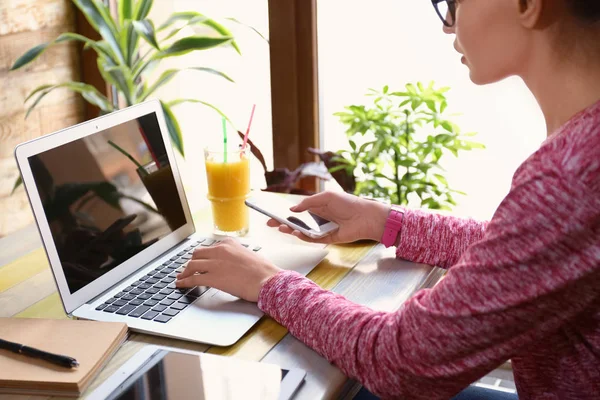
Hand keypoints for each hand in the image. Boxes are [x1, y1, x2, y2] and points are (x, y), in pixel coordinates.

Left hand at [175, 239, 281, 301]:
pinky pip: (193, 278)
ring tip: (181, 277)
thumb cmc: (263, 271)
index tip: (199, 260)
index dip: (203, 256)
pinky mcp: (212, 277)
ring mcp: (215, 263)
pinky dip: (184, 281)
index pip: (210, 247)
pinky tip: (181, 284)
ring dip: (185, 272)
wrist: (267, 280)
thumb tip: (229, 263)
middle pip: (197, 254)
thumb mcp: (248, 255)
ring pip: (192, 265)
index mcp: (229, 243)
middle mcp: (220, 250)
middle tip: (188, 268)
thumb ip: (235, 255)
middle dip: (192, 262)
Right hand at [267, 191, 389, 244]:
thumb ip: (308, 203)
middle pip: (297, 223)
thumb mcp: (326, 197)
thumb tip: (293, 209)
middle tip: (270, 224)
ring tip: (282, 228)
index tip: (272, 215)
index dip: (284, 213)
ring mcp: (322, 229)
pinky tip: (297, 233)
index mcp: (317, 207)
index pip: (297, 212)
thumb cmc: (348, 203)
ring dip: (291, 230)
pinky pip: (312, 239)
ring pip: (302, 232)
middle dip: (283, 223)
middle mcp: (318, 219)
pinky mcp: (327, 239)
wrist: (365, 217)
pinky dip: (304, 237)